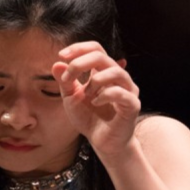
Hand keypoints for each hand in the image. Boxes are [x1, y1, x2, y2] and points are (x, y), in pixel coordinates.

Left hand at [52, 41, 140, 162]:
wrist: (102, 142)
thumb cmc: (89, 118)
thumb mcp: (71, 98)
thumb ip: (65, 82)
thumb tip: (57, 63)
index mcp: (103, 71)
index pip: (95, 49)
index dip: (78, 48)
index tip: (61, 55)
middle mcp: (117, 77)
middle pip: (102, 56)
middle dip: (80, 63)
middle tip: (67, 78)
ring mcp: (127, 89)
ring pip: (115, 71)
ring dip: (94, 81)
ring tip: (86, 94)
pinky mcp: (132, 105)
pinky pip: (121, 93)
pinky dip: (105, 95)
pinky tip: (95, 103)